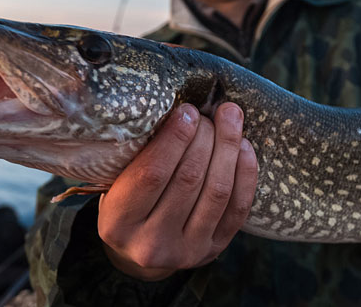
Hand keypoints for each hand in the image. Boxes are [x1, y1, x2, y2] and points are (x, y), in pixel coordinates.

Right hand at [97, 103, 258, 279]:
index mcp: (117, 222)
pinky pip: (238, 209)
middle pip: (189, 179)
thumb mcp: (115, 182)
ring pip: (217, 192)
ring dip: (228, 148)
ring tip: (231, 118)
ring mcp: (186, 252)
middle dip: (204, 137)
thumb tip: (176, 108)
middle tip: (208, 113)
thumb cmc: (126, 202)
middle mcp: (151, 243)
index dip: (174, 138)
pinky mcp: (214, 250)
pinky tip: (244, 147)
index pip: (151, 174)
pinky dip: (245, 174)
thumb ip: (136, 154)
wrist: (139, 251)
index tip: (187, 110)